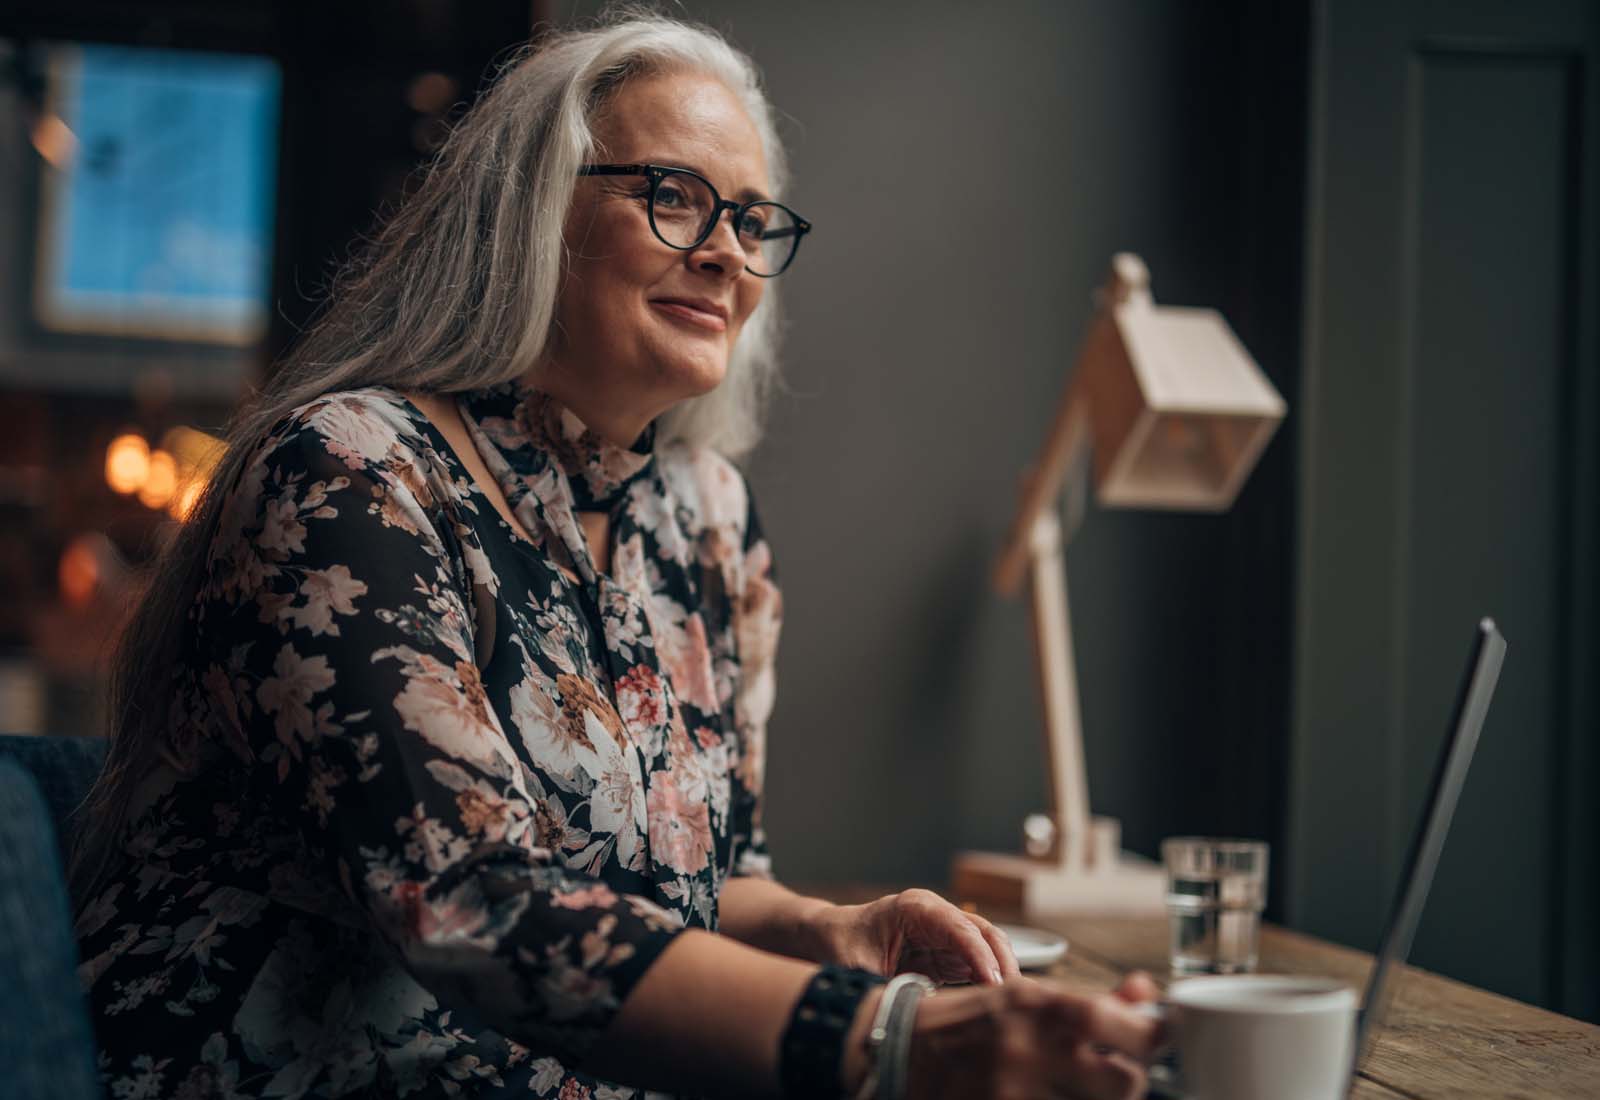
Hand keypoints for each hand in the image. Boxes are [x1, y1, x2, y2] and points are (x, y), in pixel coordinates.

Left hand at [808, 888, 1021, 985]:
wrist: (830, 937)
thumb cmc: (842, 945)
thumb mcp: (860, 967)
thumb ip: (890, 985)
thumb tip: (922, 1010)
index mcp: (917, 908)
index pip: (960, 929)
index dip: (980, 956)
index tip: (994, 983)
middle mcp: (937, 915)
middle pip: (984, 933)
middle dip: (1003, 962)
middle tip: (1014, 996)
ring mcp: (945, 933)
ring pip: (987, 948)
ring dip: (1001, 973)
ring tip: (1012, 1004)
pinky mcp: (946, 953)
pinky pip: (976, 965)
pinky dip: (989, 981)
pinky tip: (995, 1003)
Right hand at [904, 971, 1163, 1099]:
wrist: (898, 1051)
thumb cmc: (969, 1023)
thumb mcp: (1026, 999)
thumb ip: (1092, 1001)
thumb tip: (1146, 991)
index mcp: (1039, 1007)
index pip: (1122, 1025)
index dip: (1153, 1038)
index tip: (1160, 1041)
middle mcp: (1030, 1049)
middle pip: (1124, 1083)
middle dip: (1127, 1083)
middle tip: (1114, 1077)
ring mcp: (1014, 1092)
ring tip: (1077, 1089)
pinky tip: (1049, 1098)